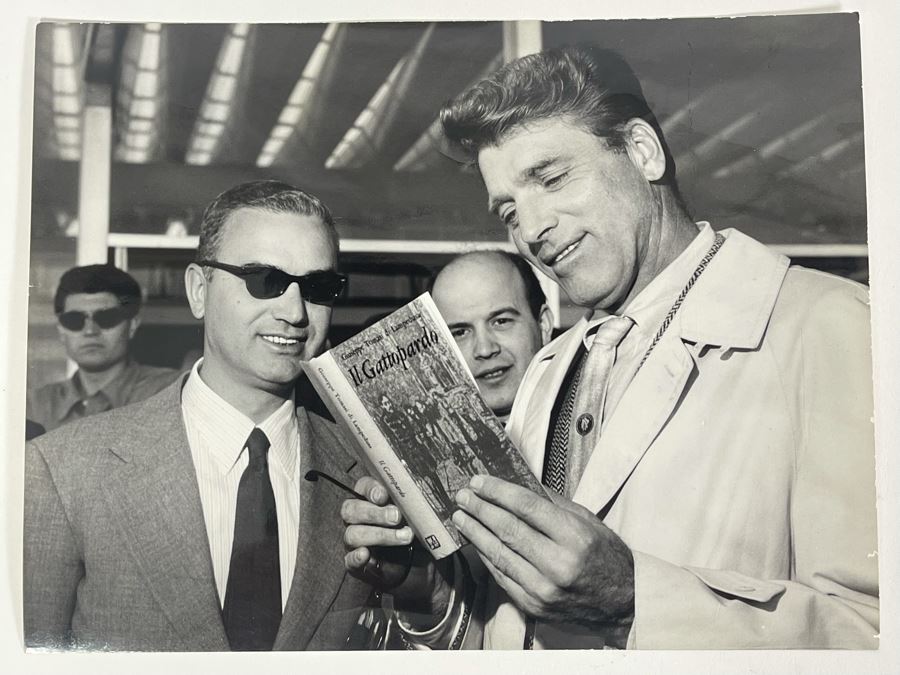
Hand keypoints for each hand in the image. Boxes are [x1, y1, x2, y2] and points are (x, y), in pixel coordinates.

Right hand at [342, 476, 452, 623]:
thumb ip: (412, 503)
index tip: (384, 496)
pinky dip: (356, 557)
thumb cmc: (414, 530)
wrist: (419, 564)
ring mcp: (354, 541)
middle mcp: (357, 518)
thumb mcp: (416, 514)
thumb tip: (415, 495)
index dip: (371, 490)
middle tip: (396, 517)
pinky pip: (349, 561)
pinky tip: (366, 555)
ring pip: (353, 534)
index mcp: (370, 499)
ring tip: (404, 537)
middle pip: (351, 510)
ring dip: (379, 535)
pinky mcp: (356, 564)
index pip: (363, 487)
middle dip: (375, 513)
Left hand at [452, 475, 633, 628]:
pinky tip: (477, 542)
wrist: (622, 602)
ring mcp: (544, 589)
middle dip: (480, 509)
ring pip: (499, 554)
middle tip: (463, 496)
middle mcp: (558, 565)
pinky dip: (487, 557)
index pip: (526, 506)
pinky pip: (502, 577)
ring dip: (476, 533)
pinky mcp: (534, 606)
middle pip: (508, 529)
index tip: (479, 481)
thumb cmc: (606, 556)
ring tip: (461, 516)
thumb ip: (551, 503)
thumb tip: (517, 483)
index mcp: (575, 537)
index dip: (498, 492)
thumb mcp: (587, 520)